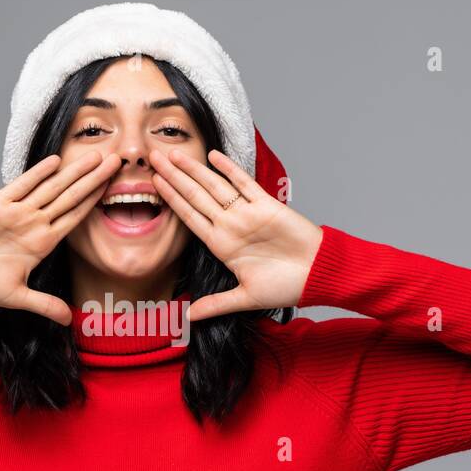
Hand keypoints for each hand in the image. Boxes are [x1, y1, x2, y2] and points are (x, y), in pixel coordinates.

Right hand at [0, 151, 120, 324]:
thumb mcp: (15, 297)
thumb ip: (44, 305)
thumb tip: (69, 321)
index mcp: (41, 244)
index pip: (75, 218)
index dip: (95, 203)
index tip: (115, 189)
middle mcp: (33, 224)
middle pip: (70, 197)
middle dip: (93, 180)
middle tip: (116, 161)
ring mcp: (17, 212)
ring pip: (51, 187)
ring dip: (73, 172)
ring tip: (94, 155)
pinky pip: (22, 185)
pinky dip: (38, 173)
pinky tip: (56, 161)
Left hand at [150, 148, 323, 320]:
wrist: (318, 274)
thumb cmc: (286, 286)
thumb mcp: (246, 297)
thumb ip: (217, 304)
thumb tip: (190, 318)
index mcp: (222, 244)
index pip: (189, 217)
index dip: (171, 200)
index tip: (153, 184)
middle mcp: (230, 225)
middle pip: (195, 196)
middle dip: (173, 177)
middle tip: (153, 157)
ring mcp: (247, 213)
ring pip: (214, 186)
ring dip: (194, 169)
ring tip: (173, 153)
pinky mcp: (267, 205)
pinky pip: (244, 184)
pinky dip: (229, 169)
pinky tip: (213, 156)